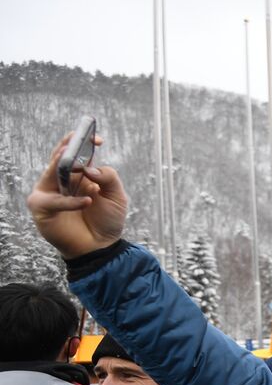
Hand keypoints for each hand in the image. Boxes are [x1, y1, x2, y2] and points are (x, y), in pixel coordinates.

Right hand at [27, 132, 127, 258]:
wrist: (101, 247)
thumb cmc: (107, 220)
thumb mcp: (116, 196)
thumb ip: (108, 177)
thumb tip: (90, 167)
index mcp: (77, 174)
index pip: (73, 151)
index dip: (81, 141)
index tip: (97, 138)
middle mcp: (60, 180)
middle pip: (58, 158)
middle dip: (69, 148)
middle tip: (81, 142)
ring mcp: (49, 193)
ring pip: (51, 174)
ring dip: (65, 169)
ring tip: (80, 167)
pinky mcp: (42, 208)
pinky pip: (52, 200)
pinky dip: (69, 201)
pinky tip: (88, 201)